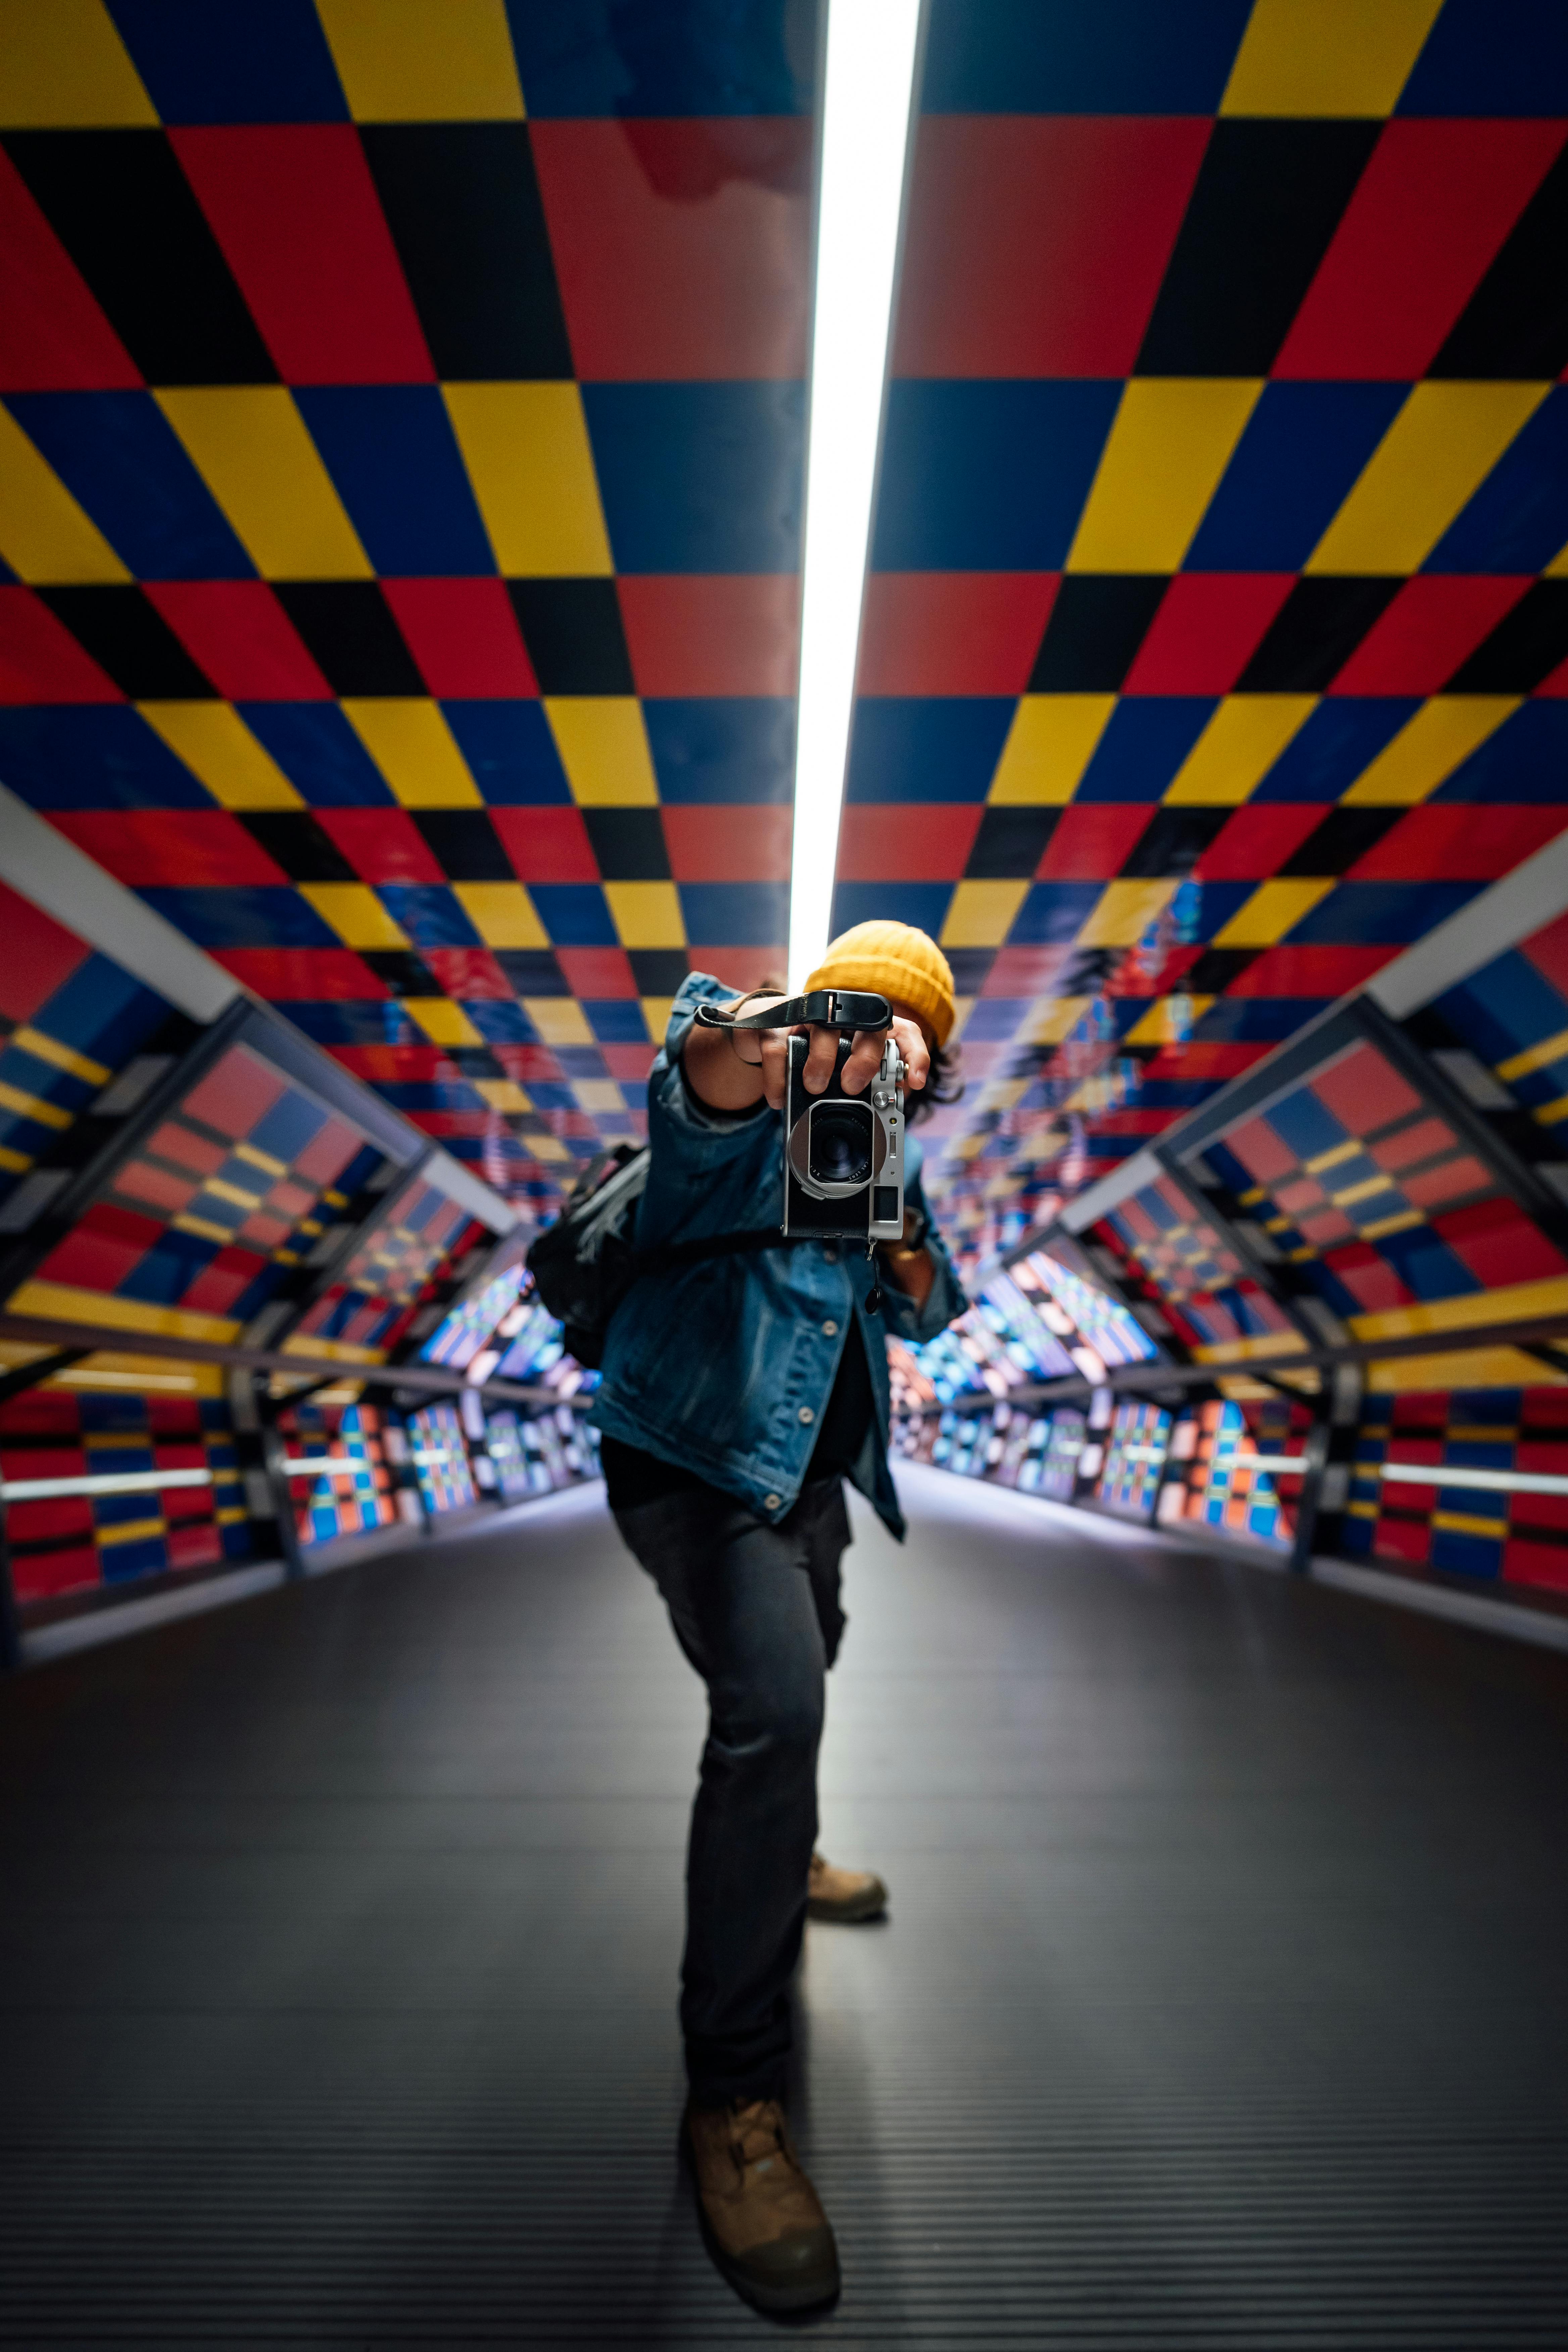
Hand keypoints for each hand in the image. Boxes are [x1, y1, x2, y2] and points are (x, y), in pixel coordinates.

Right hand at [757, 1009, 929, 1111]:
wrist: (764, 1031)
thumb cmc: (814, 1054)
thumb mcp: (842, 1068)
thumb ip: (864, 1084)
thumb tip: (883, 1112)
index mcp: (866, 1028)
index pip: (903, 1032)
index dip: (914, 1055)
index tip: (915, 1083)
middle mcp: (842, 1016)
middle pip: (868, 1026)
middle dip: (865, 1057)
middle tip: (852, 1086)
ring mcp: (809, 1016)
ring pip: (824, 1028)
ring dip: (822, 1060)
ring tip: (814, 1085)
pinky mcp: (776, 1022)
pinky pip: (779, 1048)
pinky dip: (779, 1077)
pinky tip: (780, 1098)